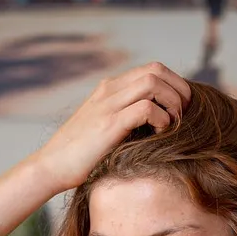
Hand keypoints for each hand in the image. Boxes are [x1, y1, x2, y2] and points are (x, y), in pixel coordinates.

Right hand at [33, 62, 191, 192]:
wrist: (51, 166)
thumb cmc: (81, 154)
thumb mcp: (106, 127)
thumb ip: (127, 117)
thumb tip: (160, 121)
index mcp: (110, 88)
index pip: (152, 69)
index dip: (175, 84)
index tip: (182, 107)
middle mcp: (109, 90)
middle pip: (156, 70)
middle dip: (179, 89)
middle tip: (185, 113)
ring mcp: (108, 105)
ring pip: (153, 82)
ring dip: (172, 101)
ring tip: (174, 123)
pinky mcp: (108, 124)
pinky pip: (145, 108)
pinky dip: (161, 118)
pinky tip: (160, 134)